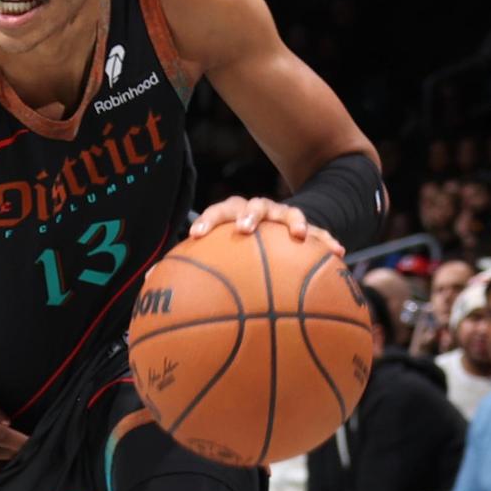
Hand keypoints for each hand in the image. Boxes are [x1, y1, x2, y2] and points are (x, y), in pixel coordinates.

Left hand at [189, 197, 343, 258]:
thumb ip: (190, 266)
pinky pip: (319, 234)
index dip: (207, 221)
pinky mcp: (306, 228)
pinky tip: (338, 253)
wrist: (271, 227)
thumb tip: (151, 283)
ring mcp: (283, 216)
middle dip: (249, 216)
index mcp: (233, 214)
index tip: (195, 234)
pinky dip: (327, 241)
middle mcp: (258, 211)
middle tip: (246, 229)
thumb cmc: (236, 245)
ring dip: (293, 222)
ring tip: (298, 235)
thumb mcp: (216, 253)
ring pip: (289, 213)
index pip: (217, 212)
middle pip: (254, 206)